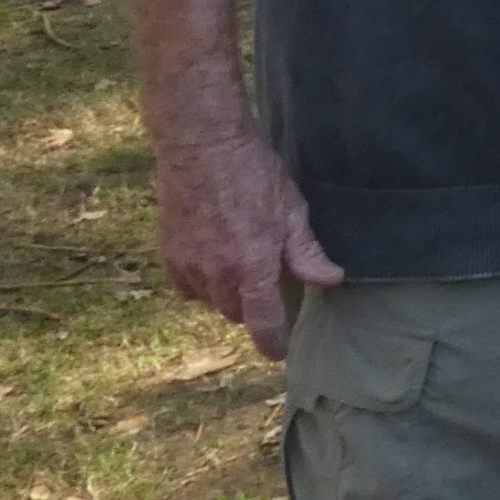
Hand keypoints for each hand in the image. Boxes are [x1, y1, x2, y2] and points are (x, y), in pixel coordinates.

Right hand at [152, 133, 341, 360]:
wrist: (201, 146)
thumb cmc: (253, 172)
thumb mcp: (291, 209)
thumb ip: (306, 252)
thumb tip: (331, 281)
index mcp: (253, 265)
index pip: (263, 323)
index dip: (273, 343)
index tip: (279, 353)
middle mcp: (217, 274)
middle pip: (236, 313)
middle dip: (252, 307)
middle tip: (266, 282)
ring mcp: (189, 265)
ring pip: (211, 301)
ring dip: (227, 293)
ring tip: (240, 263)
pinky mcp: (168, 254)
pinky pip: (187, 286)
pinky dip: (202, 282)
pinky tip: (214, 259)